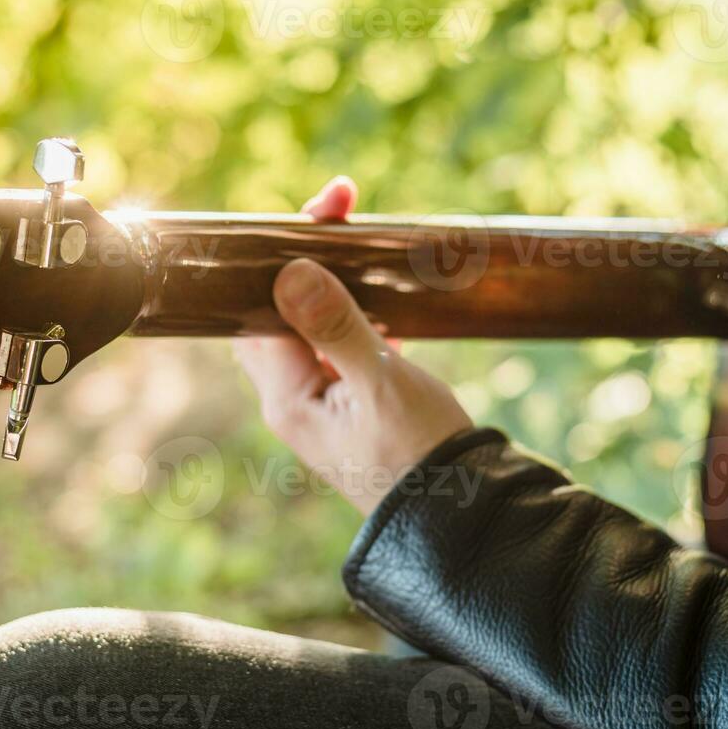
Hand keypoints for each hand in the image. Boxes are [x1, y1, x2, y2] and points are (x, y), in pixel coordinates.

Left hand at [233, 177, 472, 514]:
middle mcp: (292, 400)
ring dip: (332, 280)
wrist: (464, 522)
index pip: (264, 303)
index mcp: (286, 396)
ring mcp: (320, 405)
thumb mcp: (381, 384)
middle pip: (277, 308)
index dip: (285, 249)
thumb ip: (335, 327)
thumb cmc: (422, 458)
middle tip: (343, 206)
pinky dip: (354, 313)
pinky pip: (337, 346)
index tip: (326, 208)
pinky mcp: (350, 408)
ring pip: (308, 324)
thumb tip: (291, 271)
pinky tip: (385, 301)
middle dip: (303, 254)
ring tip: (363, 236)